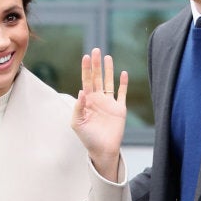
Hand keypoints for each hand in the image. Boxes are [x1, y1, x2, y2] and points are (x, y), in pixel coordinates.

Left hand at [71, 47, 127, 181]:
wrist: (103, 150)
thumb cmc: (87, 138)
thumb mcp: (77, 123)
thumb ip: (78, 107)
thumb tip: (82, 91)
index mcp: (87, 101)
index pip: (86, 81)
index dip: (86, 69)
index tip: (86, 57)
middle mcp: (98, 99)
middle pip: (97, 78)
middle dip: (96, 64)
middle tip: (96, 50)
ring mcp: (109, 103)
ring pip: (109, 82)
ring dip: (108, 70)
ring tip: (108, 57)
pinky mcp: (120, 108)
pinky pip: (122, 93)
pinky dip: (123, 84)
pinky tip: (123, 74)